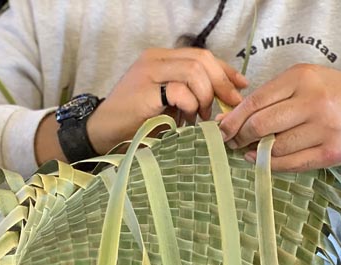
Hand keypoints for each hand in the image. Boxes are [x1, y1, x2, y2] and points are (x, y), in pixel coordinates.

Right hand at [86, 47, 247, 153]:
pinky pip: (179, 91)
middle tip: (228, 105)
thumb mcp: (164, 102)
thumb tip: (222, 97)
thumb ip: (186, 92)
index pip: (200, 55)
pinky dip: (189, 106)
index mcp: (159, 58)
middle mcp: (153, 59)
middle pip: (201, 60)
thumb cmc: (132, 122)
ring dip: (204, 96)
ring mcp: (147, 73)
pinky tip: (186, 120)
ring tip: (201, 116)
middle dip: (221, 83)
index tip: (240, 86)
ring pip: (193, 72)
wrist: (99, 134)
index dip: (224, 70)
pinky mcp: (144, 91)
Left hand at [218, 64, 340, 170]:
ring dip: (253, 152)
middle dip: (239, 137)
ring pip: (274, 148)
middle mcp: (315, 102)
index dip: (232, 120)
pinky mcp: (330, 152)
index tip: (220, 130)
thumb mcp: (299, 83)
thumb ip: (264, 98)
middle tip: (232, 141)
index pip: (255, 102)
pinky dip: (269, 163)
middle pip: (261, 126)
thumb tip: (224, 121)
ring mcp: (325, 128)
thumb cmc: (326, 94)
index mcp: (302, 78)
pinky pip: (289, 164)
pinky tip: (261, 158)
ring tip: (248, 149)